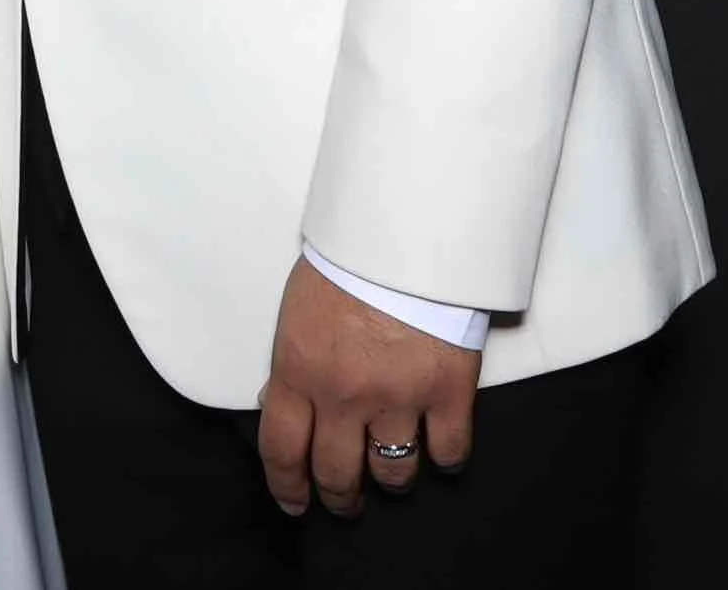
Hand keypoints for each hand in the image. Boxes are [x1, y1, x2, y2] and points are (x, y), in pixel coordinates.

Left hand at [258, 257, 479, 519]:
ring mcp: (399, 397)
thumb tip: (278, 405)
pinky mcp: (448, 392)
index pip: (281, 450)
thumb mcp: (298, 307)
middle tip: (346, 500)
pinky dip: (444, 457)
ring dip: (391, 479)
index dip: (287, 487)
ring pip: (394, 474)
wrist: (407, 225)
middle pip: (338, 475)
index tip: (295, 501)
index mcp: (299, 368)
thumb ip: (292, 363)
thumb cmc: (347, 257)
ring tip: (391, 471)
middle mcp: (344, 394)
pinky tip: (437, 446)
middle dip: (340, 497)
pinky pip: (448, 453)